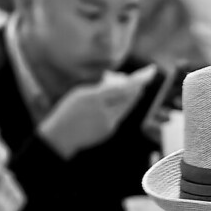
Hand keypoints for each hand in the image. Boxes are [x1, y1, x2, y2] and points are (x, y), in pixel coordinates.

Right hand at [37, 67, 156, 158]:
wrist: (62, 136)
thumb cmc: (68, 111)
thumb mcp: (80, 94)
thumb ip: (99, 89)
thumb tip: (115, 84)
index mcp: (95, 99)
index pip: (122, 89)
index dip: (137, 82)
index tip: (148, 74)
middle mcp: (105, 112)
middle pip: (127, 99)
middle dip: (136, 89)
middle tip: (143, 79)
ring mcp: (109, 123)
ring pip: (125, 108)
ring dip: (130, 97)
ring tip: (135, 88)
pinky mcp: (109, 131)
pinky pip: (119, 115)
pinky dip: (121, 106)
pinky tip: (122, 101)